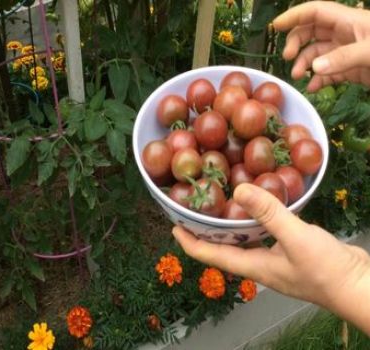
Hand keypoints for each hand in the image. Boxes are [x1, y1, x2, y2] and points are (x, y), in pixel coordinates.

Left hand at [172, 184, 369, 333]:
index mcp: (253, 266)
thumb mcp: (295, 238)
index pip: (211, 255)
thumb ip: (268, 214)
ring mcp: (276, 259)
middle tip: (196, 209)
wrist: (361, 286)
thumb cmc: (327, 270)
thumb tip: (237, 191)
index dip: (190, 243)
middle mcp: (260, 264)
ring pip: (246, 239)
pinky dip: (258, 219)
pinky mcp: (292, 251)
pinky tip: (261, 204)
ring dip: (232, 223)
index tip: (174, 228)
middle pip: (224, 247)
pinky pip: (266, 233)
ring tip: (222, 202)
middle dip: (207, 231)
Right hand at [273, 1, 369, 91]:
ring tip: (297, 76)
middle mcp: (345, 35)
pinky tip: (312, 88)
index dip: (295, 16)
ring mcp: (345, 53)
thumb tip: (314, 68)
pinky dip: (317, 81)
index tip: (276, 26)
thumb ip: (343, 58)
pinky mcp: (350, 71)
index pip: (315, 12)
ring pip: (316, 55)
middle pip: (311, 32)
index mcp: (348, 21)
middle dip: (296, 43)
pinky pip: (327, 74)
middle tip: (287, 57)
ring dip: (303, 64)